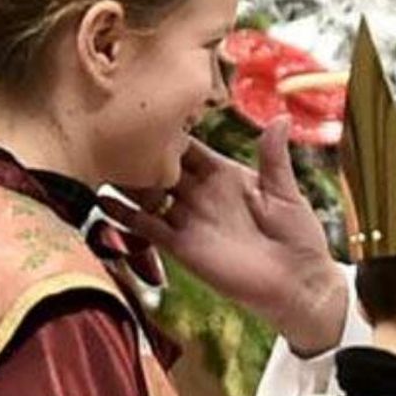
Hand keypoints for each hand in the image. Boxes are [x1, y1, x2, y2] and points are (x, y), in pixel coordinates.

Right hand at [103, 117, 348, 355]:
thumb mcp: (286, 191)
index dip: (169, 132)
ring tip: (98, 163)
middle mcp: (201, 194)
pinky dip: (126, 216)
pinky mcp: (182, 246)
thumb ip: (274, 157)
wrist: (296, 283)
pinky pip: (148, 228)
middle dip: (139, 153)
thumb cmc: (298, 235)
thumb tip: (282, 117)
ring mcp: (189, 219)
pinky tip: (104, 202)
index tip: (146, 113)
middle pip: (162, 168)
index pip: (189, 148)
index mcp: (225, 175)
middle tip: (111, 134)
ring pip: (148, 194)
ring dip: (126, 181)